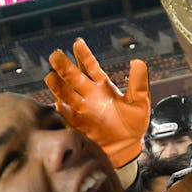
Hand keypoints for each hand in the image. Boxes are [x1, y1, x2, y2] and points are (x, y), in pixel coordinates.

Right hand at [45, 38, 149, 167]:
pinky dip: (64, 111)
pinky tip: (59, 104)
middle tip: (55, 55)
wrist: (128, 148)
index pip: (90, 67)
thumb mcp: (140, 102)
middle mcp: (89, 96)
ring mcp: (82, 111)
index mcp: (103, 87)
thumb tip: (138, 61)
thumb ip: (139, 83)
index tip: (77, 42)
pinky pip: (70, 117)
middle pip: (74, 78)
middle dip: (64, 67)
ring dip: (58, 87)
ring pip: (67, 95)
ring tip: (50, 77)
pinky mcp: (80, 127)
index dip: (84, 55)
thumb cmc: (134, 124)